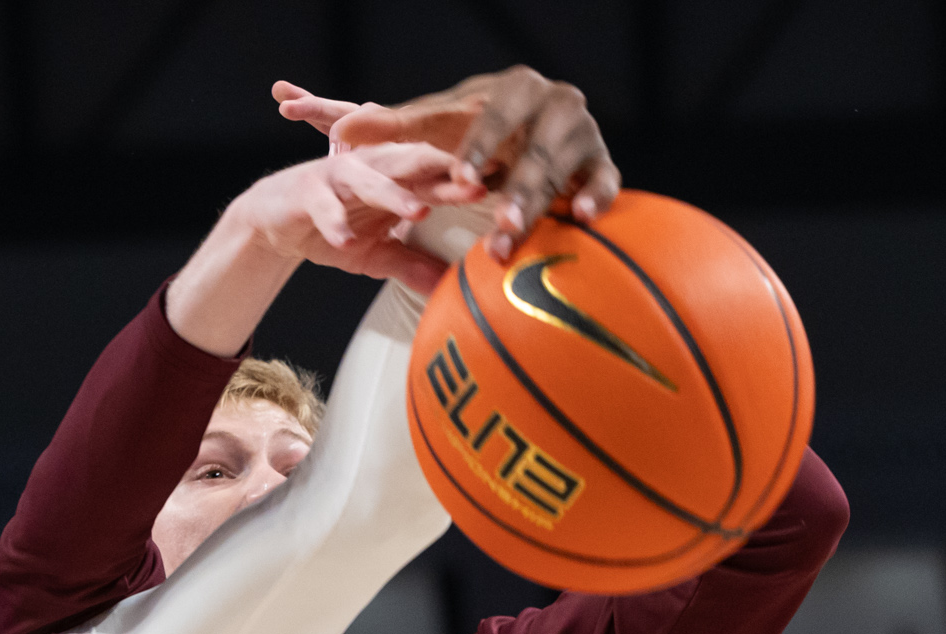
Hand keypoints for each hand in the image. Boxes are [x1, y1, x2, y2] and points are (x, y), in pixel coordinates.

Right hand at [229, 142, 485, 292]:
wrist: (273, 219)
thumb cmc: (333, 226)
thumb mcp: (375, 253)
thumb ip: (411, 264)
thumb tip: (447, 291)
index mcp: (398, 180)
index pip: (441, 178)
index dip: (470, 184)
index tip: (505, 194)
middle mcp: (374, 169)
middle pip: (415, 165)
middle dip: (445, 172)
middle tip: (476, 184)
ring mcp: (340, 177)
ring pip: (371, 180)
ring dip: (394, 195)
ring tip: (418, 212)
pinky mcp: (307, 191)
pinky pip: (324, 207)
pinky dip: (335, 223)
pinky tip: (347, 241)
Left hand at [274, 67, 620, 260]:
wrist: (529, 136)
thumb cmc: (473, 132)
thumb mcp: (434, 128)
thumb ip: (392, 128)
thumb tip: (339, 135)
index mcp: (513, 88)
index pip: (495, 115)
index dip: (479, 146)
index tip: (461, 177)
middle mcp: (554, 103)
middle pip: (534, 147)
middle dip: (516, 185)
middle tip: (496, 221)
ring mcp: (583, 133)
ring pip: (563, 169)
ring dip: (541, 202)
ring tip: (516, 232)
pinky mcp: (602, 162)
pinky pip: (606, 180)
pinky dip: (596, 196)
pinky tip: (579, 217)